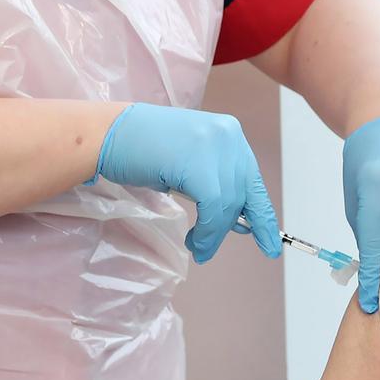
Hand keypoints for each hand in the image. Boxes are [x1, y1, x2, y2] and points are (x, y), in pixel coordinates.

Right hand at [95, 104, 282, 261]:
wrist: (109, 134)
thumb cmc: (142, 149)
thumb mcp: (190, 161)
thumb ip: (215, 182)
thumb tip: (240, 222)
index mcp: (228, 132)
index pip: (252, 178)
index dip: (262, 214)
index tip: (270, 241)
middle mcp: (227, 135)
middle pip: (244, 192)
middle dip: (238, 225)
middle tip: (224, 248)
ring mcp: (214, 147)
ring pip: (229, 204)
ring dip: (215, 233)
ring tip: (200, 247)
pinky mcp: (198, 164)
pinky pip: (214, 208)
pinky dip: (209, 232)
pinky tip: (196, 242)